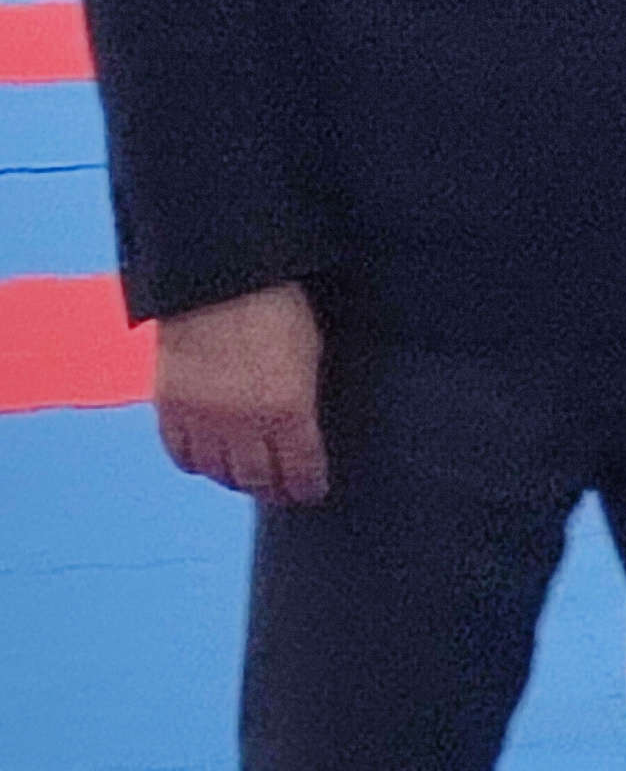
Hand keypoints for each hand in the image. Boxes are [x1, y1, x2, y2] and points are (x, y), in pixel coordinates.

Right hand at [153, 282, 328, 505]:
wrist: (216, 277)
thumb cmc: (277, 306)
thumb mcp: (309, 353)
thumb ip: (304, 398)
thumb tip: (304, 432)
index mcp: (289, 408)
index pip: (300, 469)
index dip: (306, 487)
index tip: (311, 493)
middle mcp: (243, 422)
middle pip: (256, 478)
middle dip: (272, 489)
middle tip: (280, 493)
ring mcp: (202, 417)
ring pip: (217, 472)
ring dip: (234, 479)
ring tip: (247, 479)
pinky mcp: (169, 407)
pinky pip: (181, 454)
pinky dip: (197, 463)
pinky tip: (208, 462)